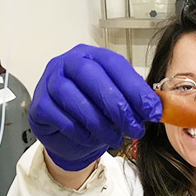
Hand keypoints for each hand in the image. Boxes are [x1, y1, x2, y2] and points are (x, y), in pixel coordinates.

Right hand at [29, 44, 162, 170]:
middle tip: (136, 127)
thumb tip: (156, 109)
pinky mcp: (39, 105)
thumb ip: (135, 99)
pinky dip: (82, 132)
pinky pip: (62, 119)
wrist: (69, 133)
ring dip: (101, 123)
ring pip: (74, 99)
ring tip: (117, 138)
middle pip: (92, 77)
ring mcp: (49, 82)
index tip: (152, 110)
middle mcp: (69, 63)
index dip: (135, 88)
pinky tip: (93, 139)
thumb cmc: (97, 109)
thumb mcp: (120, 100)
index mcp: (94, 56)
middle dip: (119, 106)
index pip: (115, 65)